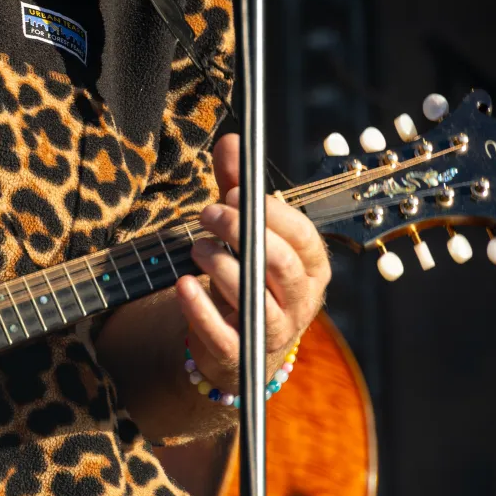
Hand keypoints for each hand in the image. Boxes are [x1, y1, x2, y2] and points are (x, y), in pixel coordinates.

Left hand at [175, 134, 330, 390]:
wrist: (236, 344)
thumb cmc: (247, 274)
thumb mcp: (244, 231)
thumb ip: (237, 188)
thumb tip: (231, 140)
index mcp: (311, 266)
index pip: (302, 236)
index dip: (269, 214)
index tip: (234, 194)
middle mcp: (301, 299)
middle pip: (280, 264)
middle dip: (242, 234)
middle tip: (207, 215)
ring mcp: (274, 331)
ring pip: (257, 298)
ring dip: (222, 267)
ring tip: (196, 248)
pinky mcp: (242, 355)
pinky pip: (225, 334)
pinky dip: (201, 309)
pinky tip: (183, 286)